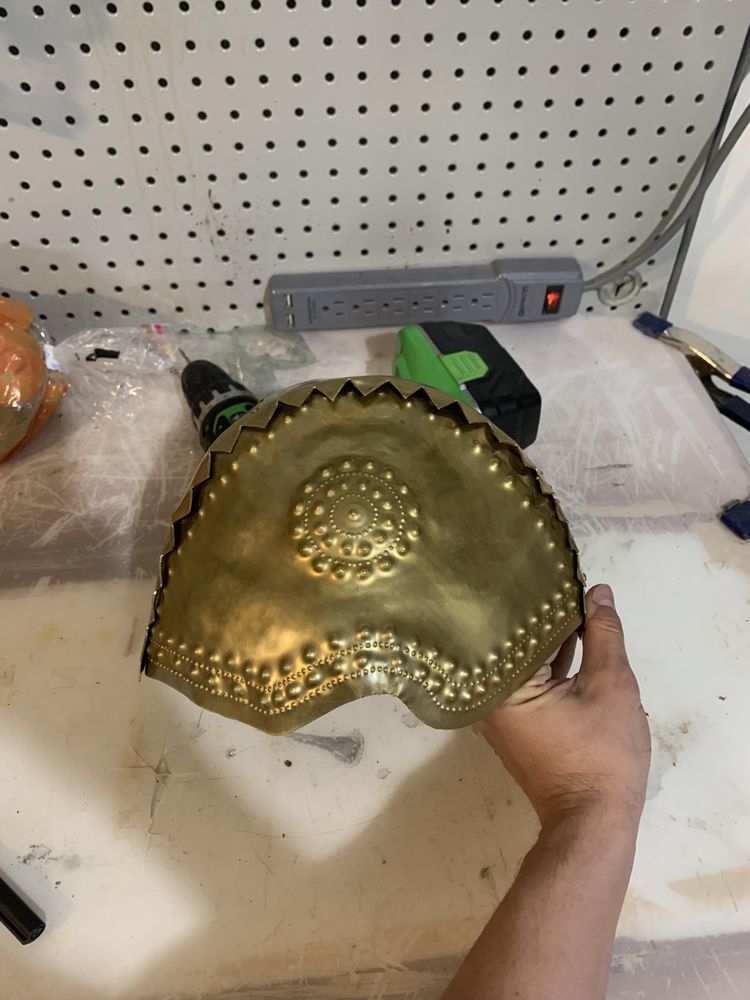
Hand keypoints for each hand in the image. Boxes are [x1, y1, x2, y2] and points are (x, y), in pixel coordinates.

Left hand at [479, 584, 650, 826]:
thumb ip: (603, 634)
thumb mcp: (611, 684)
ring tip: (568, 599)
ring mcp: (499, 713)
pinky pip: (527, 680)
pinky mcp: (515, 724)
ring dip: (545, 638)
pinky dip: (547, 663)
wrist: (593, 822)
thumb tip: (598, 593)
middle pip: (510, 641)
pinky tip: (569, 639)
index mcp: (499, 684)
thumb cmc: (601, 754)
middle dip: (536, 613)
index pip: (510, 624)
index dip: (532, 594)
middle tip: (554, 574)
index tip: (543, 566)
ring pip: (521, 661)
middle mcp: (487, 697)